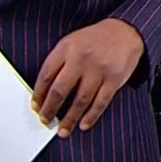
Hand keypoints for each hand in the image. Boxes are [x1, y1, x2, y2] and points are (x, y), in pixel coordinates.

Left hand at [32, 19, 145, 137]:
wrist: (124, 30)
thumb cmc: (95, 39)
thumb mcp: (72, 41)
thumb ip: (59, 61)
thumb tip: (46, 91)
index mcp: (66, 48)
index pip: (46, 74)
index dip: (38, 93)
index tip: (36, 106)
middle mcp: (81, 59)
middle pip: (60, 90)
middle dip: (50, 109)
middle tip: (45, 120)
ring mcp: (98, 70)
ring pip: (80, 100)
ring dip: (70, 119)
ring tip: (62, 130)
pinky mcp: (114, 79)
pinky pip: (100, 102)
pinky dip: (91, 116)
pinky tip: (84, 124)